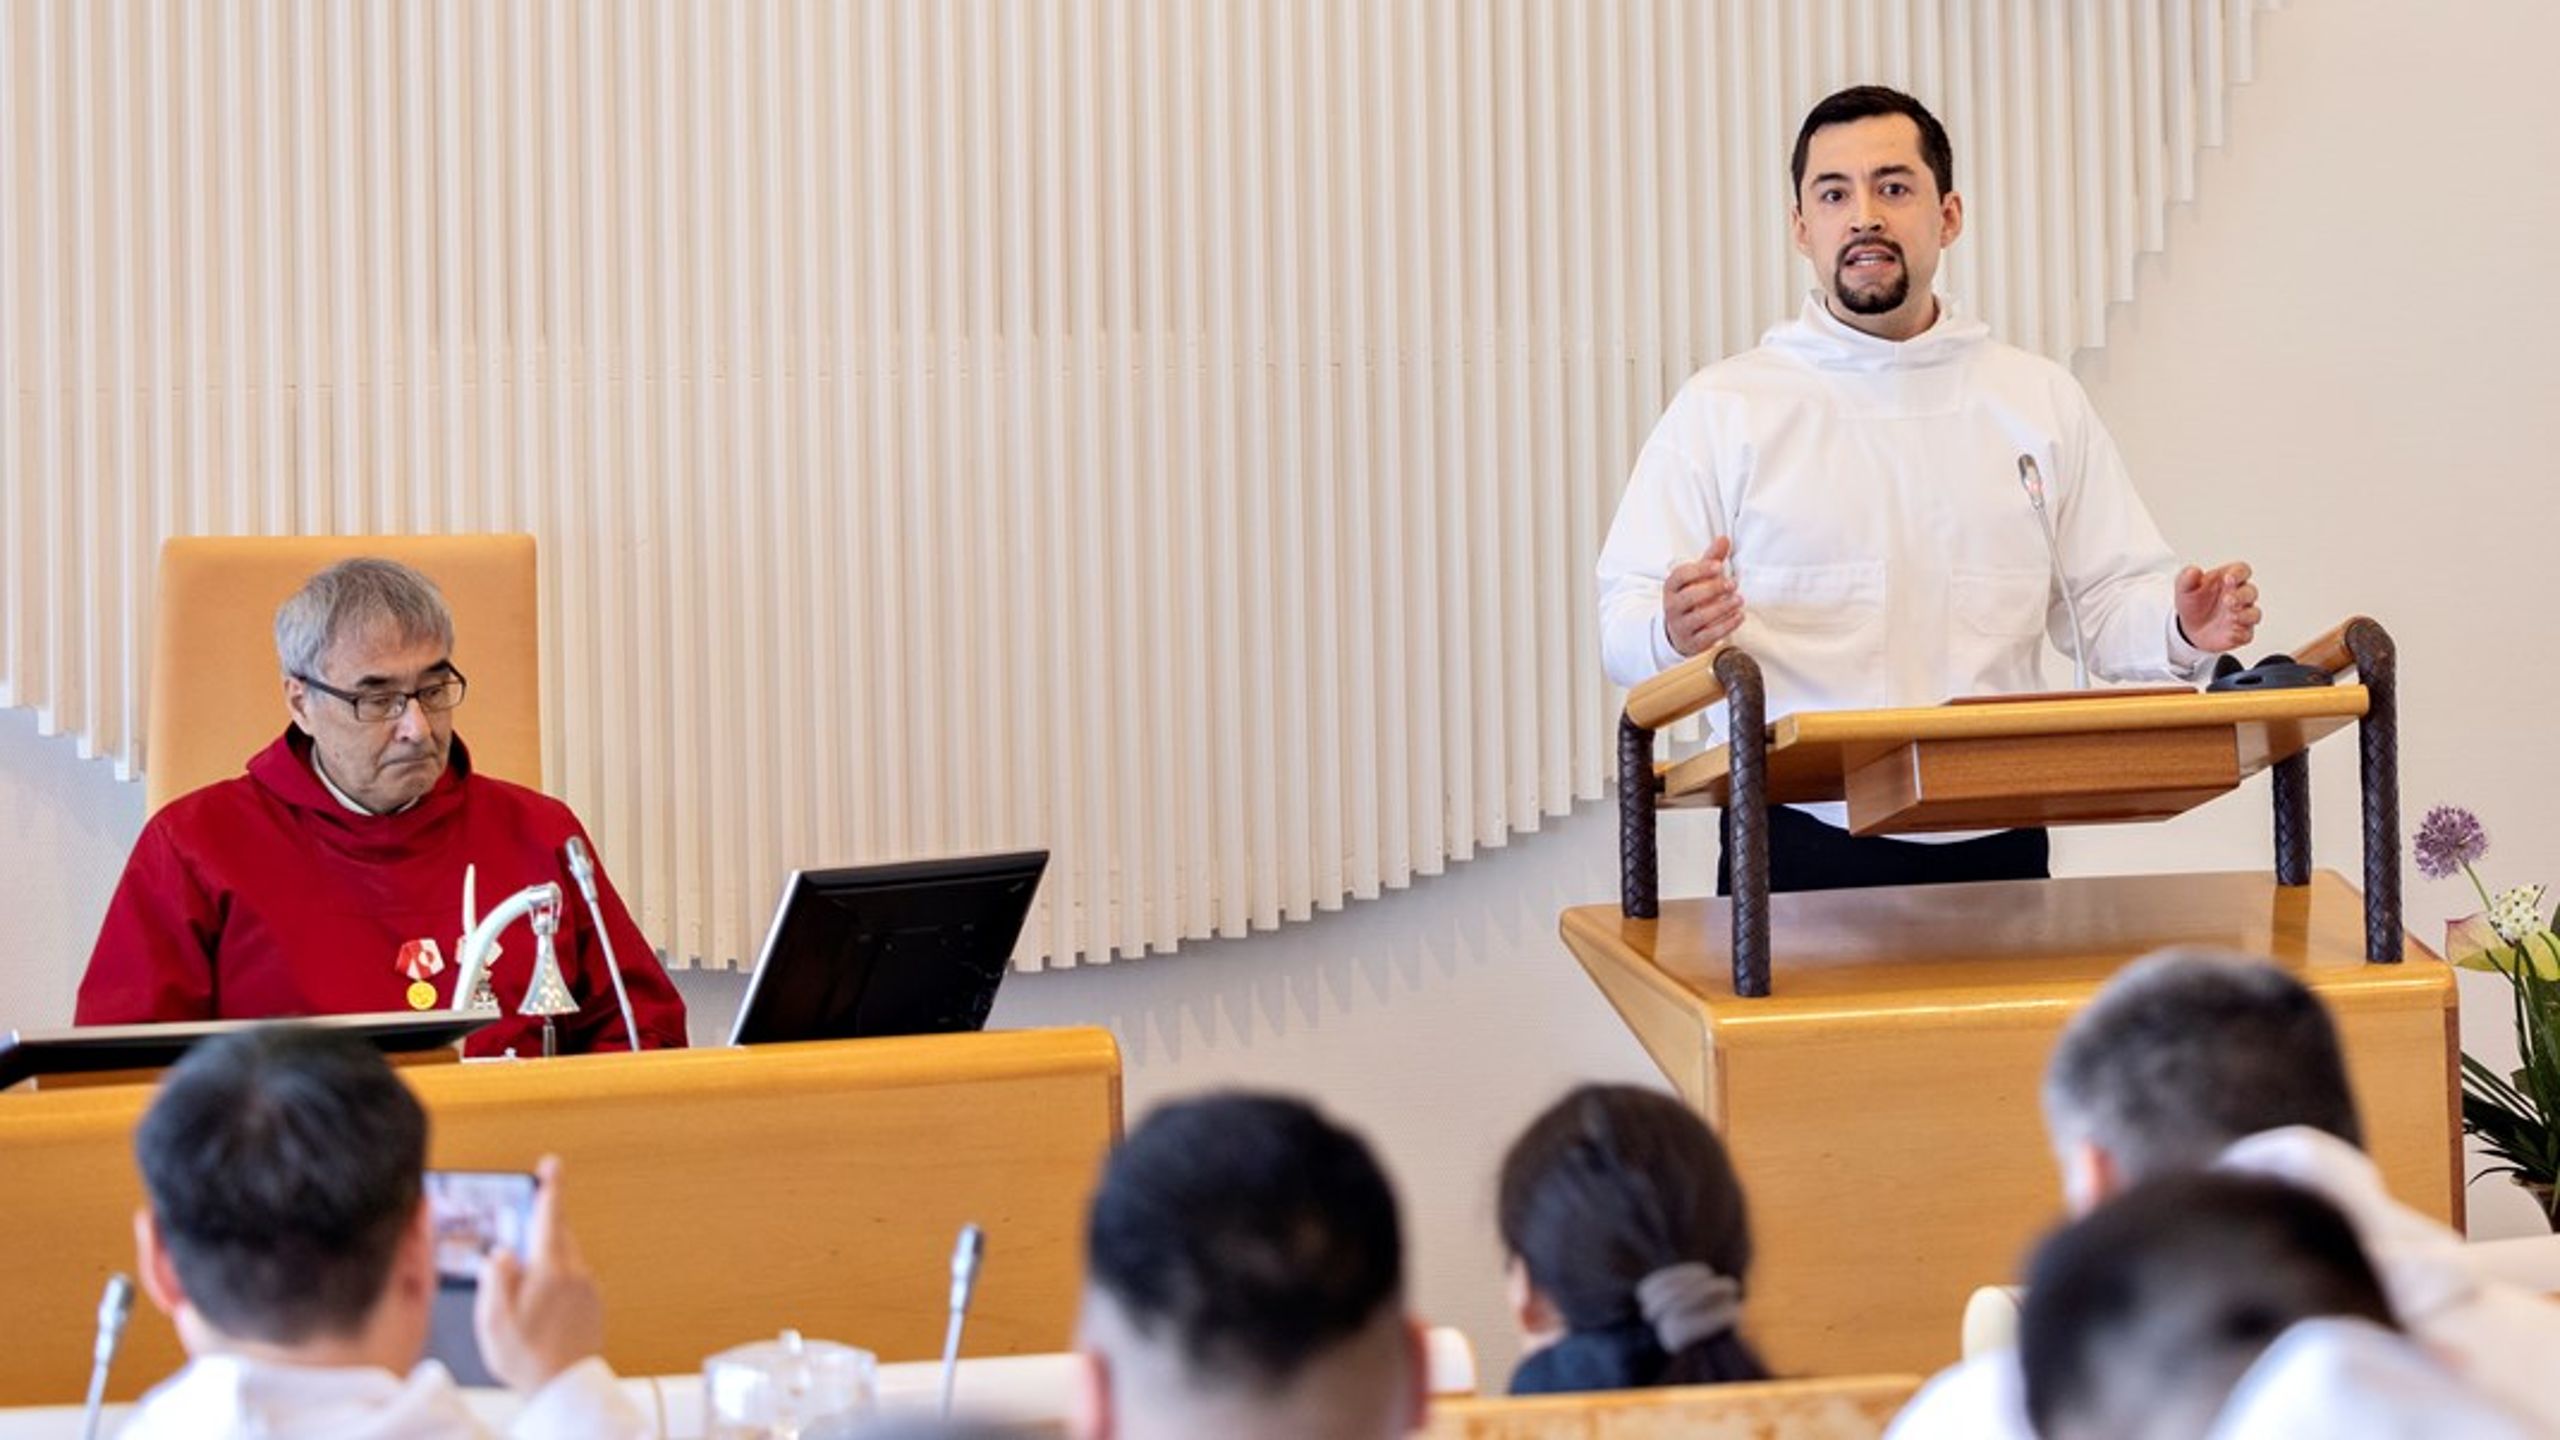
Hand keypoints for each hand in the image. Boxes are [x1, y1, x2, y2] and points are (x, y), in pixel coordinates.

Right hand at [474, 1155, 606, 1393]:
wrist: (564, 1389)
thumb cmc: (526, 1358)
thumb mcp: (494, 1321)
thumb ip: (496, 1279)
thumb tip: (500, 1252)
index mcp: (550, 1269)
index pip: (550, 1216)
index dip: (550, 1187)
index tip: (552, 1164)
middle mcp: (575, 1272)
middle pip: (557, 1234)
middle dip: (538, 1230)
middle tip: (515, 1245)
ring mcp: (588, 1287)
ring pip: (565, 1257)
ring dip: (545, 1260)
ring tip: (521, 1293)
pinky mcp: (593, 1302)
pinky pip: (572, 1278)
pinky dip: (556, 1280)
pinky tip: (539, 1309)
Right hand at [1664, 537, 1743, 657]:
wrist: (1678, 631)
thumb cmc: (1691, 598)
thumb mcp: (1697, 578)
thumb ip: (1711, 559)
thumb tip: (1724, 538)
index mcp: (1671, 588)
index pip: (1680, 576)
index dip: (1698, 570)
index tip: (1718, 566)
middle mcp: (1672, 607)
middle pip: (1688, 597)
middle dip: (1712, 589)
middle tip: (1732, 584)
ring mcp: (1681, 625)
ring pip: (1699, 617)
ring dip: (1722, 608)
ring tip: (1739, 599)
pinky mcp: (1692, 642)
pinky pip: (1709, 635)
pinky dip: (1726, 625)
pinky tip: (1739, 616)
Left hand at [2175, 561, 2261, 652]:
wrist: (2188, 628)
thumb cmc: (2194, 603)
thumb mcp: (2184, 588)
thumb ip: (2187, 578)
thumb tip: (2193, 571)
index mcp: (2229, 580)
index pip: (2242, 571)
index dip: (2239, 573)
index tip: (2229, 577)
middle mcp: (2239, 596)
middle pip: (2251, 592)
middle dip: (2241, 596)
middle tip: (2228, 600)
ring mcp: (2242, 615)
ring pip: (2254, 614)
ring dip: (2246, 615)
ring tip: (2232, 616)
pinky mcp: (2241, 633)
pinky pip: (2246, 635)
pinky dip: (2241, 634)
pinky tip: (2231, 633)